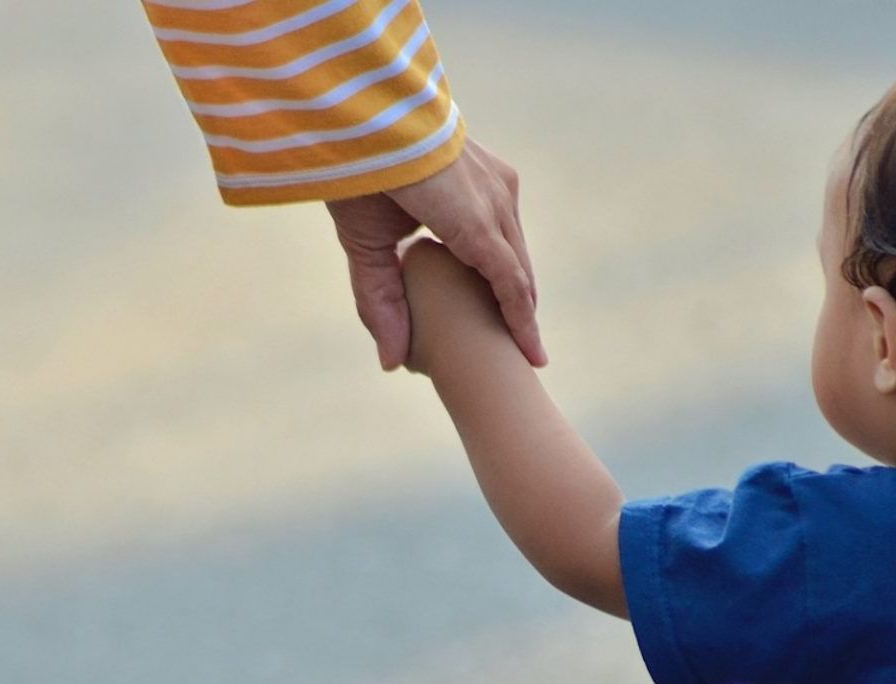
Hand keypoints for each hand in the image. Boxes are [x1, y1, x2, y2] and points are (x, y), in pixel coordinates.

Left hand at [327, 138, 545, 370]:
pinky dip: (506, 255)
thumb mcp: (364, 244)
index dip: (521, 326)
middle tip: (525, 354)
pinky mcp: (495, 171)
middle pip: (519, 270)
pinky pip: (509, 224)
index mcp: (471, 220)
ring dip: (516, 284)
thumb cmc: (361, 175)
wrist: (368, 108)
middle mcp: (496, 199)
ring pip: (517, 247)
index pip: (509, 284)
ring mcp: (500, 181)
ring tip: (514, 322)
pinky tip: (499, 277)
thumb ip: (379, 301)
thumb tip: (391, 363)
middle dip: (523, 313)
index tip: (534, 361)